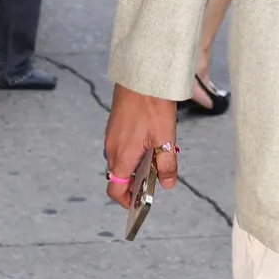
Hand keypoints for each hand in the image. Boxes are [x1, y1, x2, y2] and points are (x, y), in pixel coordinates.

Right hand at [104, 87, 180, 210]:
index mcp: (122, 156)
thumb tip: (167, 184)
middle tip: (157, 176)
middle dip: (136, 181)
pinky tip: (151, 140)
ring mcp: (111, 136)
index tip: (139, 202)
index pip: (115, 190)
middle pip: (119, 176)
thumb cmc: (152, 105)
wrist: (141, 76)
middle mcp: (111, 149)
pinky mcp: (114, 126)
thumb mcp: (166, 139)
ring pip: (121, 160)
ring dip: (137, 164)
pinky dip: (133, 151)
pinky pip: (121, 147)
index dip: (126, 201)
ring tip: (158, 154)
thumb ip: (166, 165)